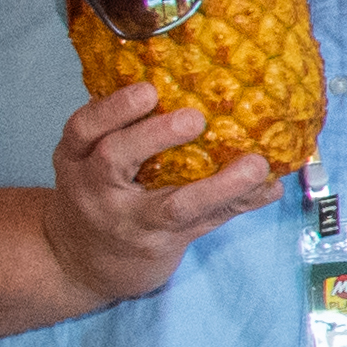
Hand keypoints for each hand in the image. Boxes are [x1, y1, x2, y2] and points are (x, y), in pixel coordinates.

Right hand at [36, 81, 282, 305]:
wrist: (80, 263)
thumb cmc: (99, 196)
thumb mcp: (91, 162)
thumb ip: (126, 129)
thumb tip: (191, 83)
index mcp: (76, 158)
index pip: (83, 128)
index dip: (113, 108)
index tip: (148, 90)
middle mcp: (95, 190)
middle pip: (114, 159)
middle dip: (153, 136)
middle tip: (194, 118)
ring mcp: (128, 222)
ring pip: (174, 205)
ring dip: (221, 185)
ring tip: (256, 165)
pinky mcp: (159, 244)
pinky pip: (206, 222)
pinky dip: (241, 202)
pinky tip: (270, 188)